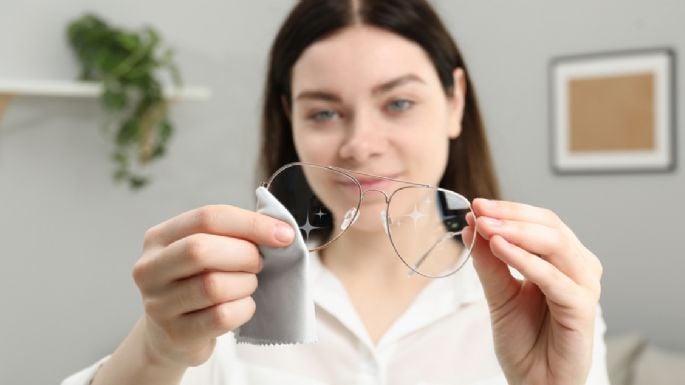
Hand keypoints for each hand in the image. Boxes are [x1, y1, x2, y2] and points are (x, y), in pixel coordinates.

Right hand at [132, 205, 294, 367]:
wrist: (169, 335)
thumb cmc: (195, 283)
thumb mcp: (204, 251)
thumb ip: (231, 235)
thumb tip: (280, 230)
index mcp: (158, 238)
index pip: (207, 218)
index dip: (250, 224)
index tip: (283, 234)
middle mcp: (150, 269)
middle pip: (201, 250)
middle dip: (244, 255)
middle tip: (258, 264)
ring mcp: (158, 304)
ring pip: (214, 286)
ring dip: (245, 284)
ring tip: (246, 285)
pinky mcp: (176, 334)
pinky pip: (222, 316)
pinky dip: (243, 308)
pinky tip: (241, 306)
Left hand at [462, 198, 602, 384]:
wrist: (534, 381)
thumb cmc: (524, 340)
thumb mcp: (498, 293)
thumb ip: (488, 261)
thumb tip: (472, 224)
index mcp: (561, 259)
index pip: (539, 221)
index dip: (509, 210)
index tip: (476, 204)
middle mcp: (577, 267)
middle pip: (549, 227)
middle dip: (511, 215)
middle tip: (479, 210)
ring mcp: (583, 286)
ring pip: (555, 245)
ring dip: (516, 232)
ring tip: (486, 226)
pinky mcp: (582, 308)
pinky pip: (553, 278)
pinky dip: (525, 260)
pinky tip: (499, 247)